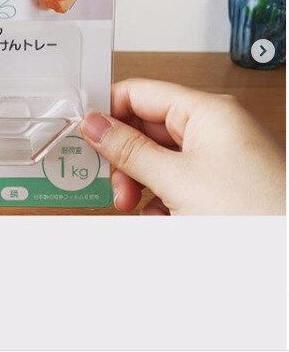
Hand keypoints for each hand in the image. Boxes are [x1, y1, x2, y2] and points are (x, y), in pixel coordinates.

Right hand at [81, 79, 284, 214]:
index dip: (108, 111)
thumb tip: (93, 124)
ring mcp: (216, 157)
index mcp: (206, 112)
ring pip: (157, 158)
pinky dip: (159, 198)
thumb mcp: (178, 180)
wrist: (288, 259)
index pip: (140, 93)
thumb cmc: (256, 212)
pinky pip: (174, 179)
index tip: (84, 133)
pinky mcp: (218, 183)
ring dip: (139, 182)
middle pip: (146, 129)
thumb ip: (130, 150)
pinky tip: (161, 216)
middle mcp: (211, 129)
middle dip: (125, 159)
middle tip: (115, 184)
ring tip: (134, 205)